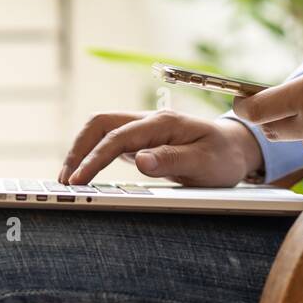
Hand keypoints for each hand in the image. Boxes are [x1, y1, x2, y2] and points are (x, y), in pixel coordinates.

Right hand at [59, 110, 263, 186]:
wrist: (236, 150)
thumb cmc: (223, 158)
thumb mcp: (205, 163)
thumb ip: (172, 160)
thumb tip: (140, 160)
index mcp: (162, 123)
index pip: (117, 137)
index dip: (94, 159)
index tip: (79, 181)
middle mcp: (148, 121)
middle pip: (100, 124)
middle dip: (78, 149)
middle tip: (65, 180)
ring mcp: (143, 131)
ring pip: (101, 131)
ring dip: (82, 151)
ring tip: (68, 179)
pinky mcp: (141, 142)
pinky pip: (110, 143)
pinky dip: (92, 156)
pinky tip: (85, 174)